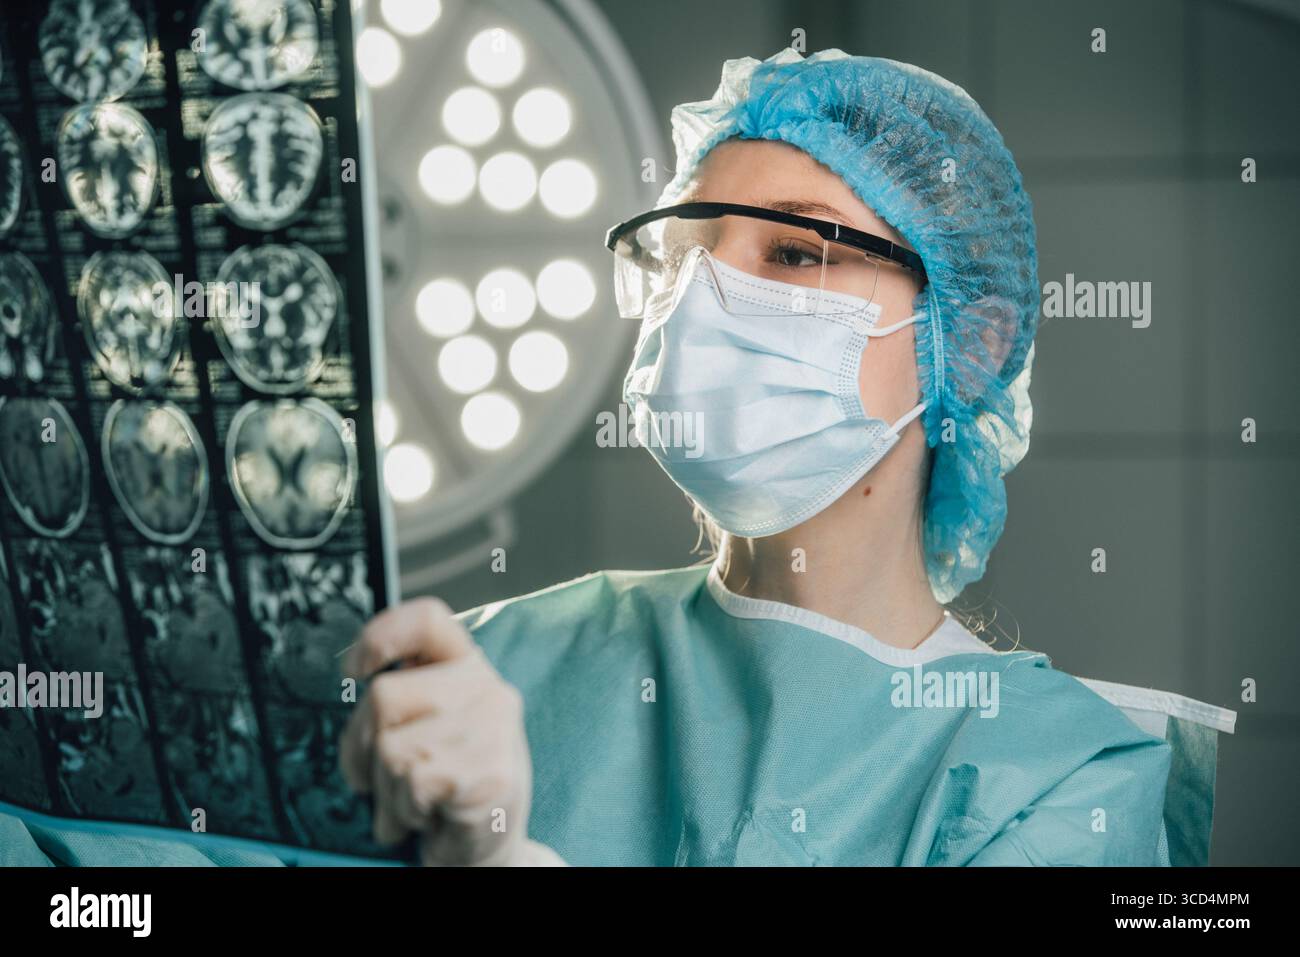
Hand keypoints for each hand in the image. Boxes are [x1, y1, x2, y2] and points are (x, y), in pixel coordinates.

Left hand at [338, 598, 535, 865]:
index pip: (427, 620)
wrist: (488, 849)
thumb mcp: (428, 727)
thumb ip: (404, 697)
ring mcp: (494, 729)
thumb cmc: (448, 785)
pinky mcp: (490, 772)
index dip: (381, 635)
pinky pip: (410, 783)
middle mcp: (487, 689)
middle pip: (384, 696)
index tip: (354, 670)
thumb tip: (352, 673)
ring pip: (391, 748)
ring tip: (412, 803)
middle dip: (362, 748)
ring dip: (386, 792)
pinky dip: (406, 811)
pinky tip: (429, 816)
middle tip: (378, 780)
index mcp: (469, 668)